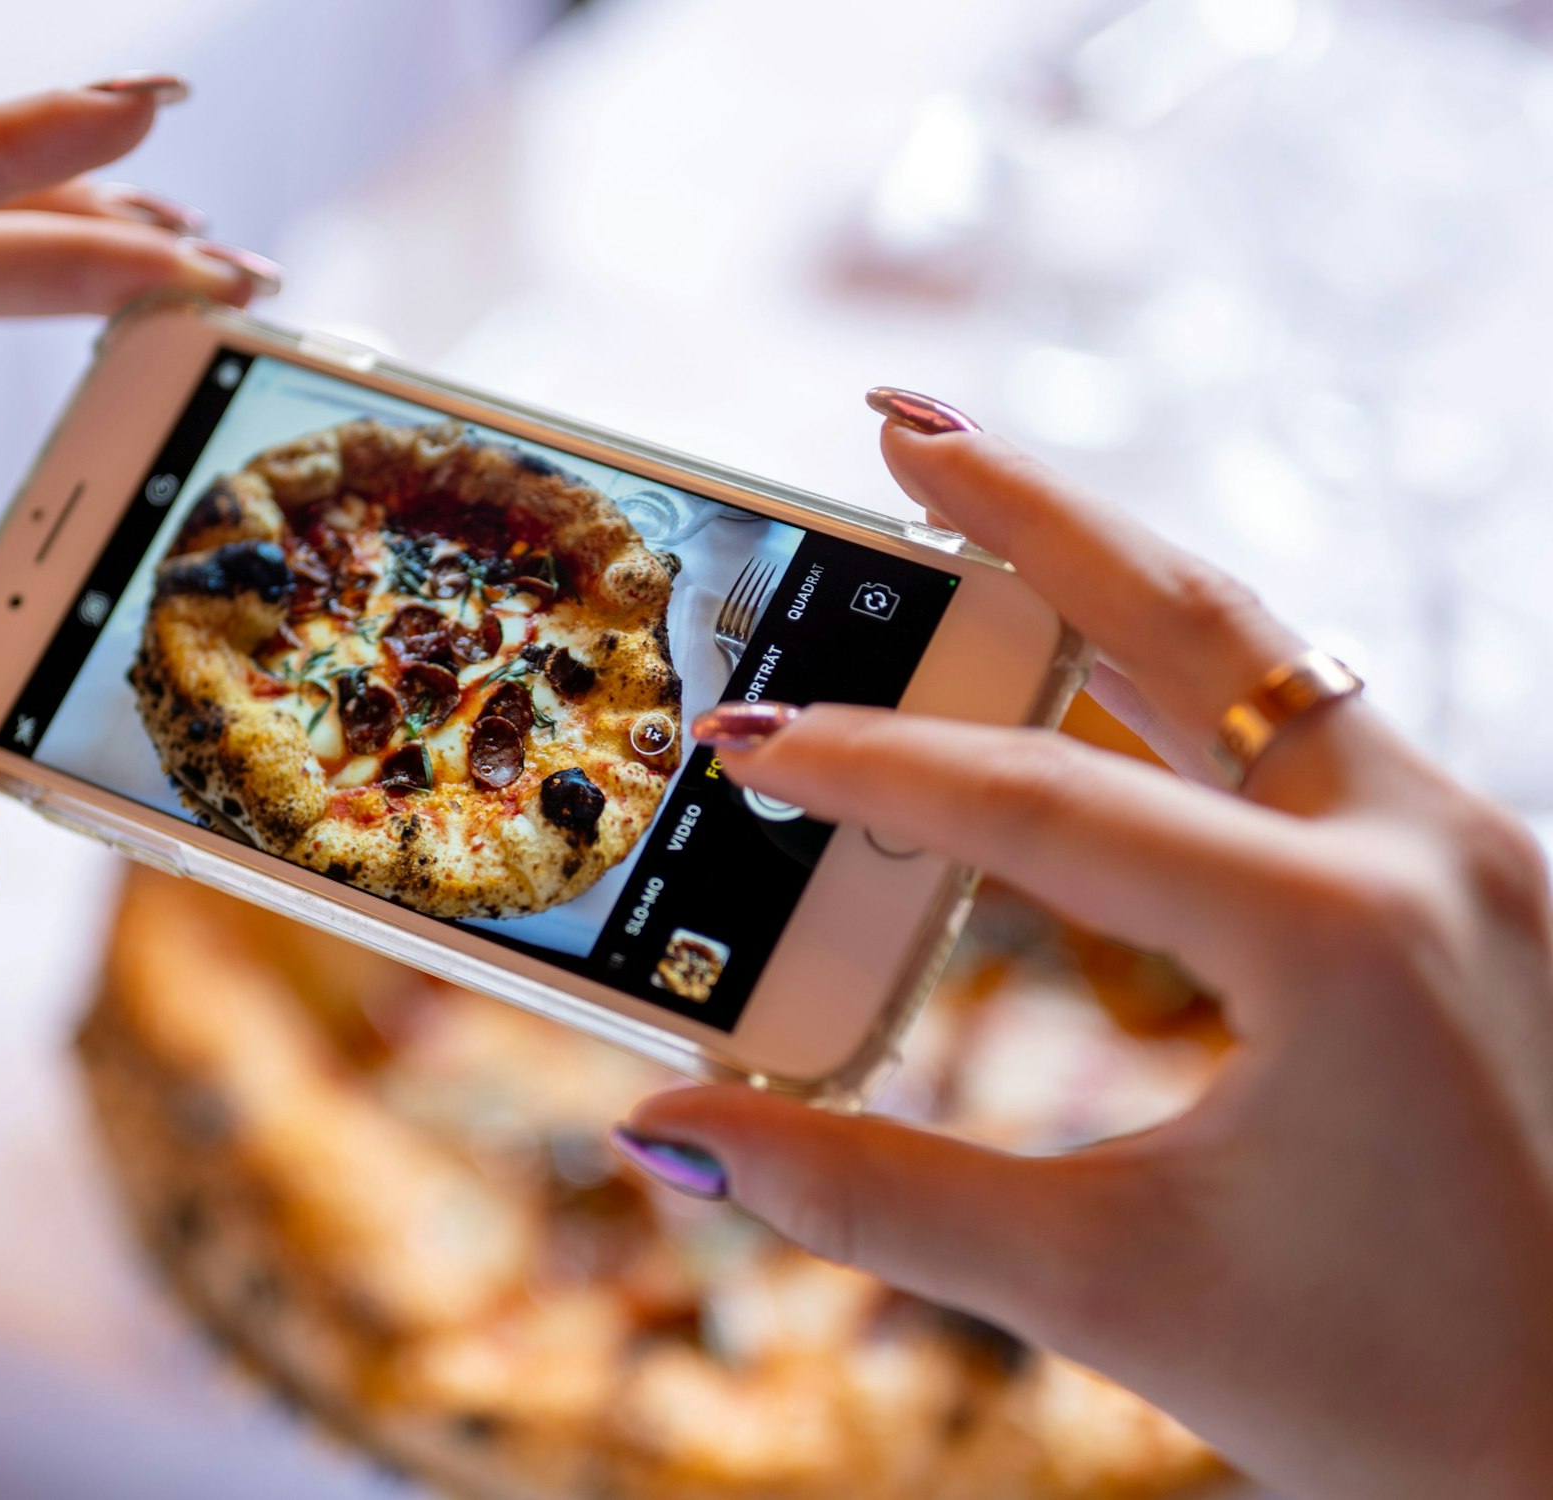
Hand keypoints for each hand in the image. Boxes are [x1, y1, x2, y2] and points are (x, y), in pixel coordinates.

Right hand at [614, 394, 1552, 1498]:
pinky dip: (1184, 669)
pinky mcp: (1475, 877)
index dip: (871, 766)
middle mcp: (1428, 846)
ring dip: (1109, 567)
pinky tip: (1094, 669)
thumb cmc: (1394, 1398)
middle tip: (893, 424)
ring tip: (974, 491)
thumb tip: (670, 1142)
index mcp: (1336, 937)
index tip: (743, 741)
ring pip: (1265, 648)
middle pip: (1190, 615)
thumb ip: (868, 1199)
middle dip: (1027, 506)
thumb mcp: (1107, 1290)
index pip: (1045, 803)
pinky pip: (1313, 722)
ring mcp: (1475, 848)